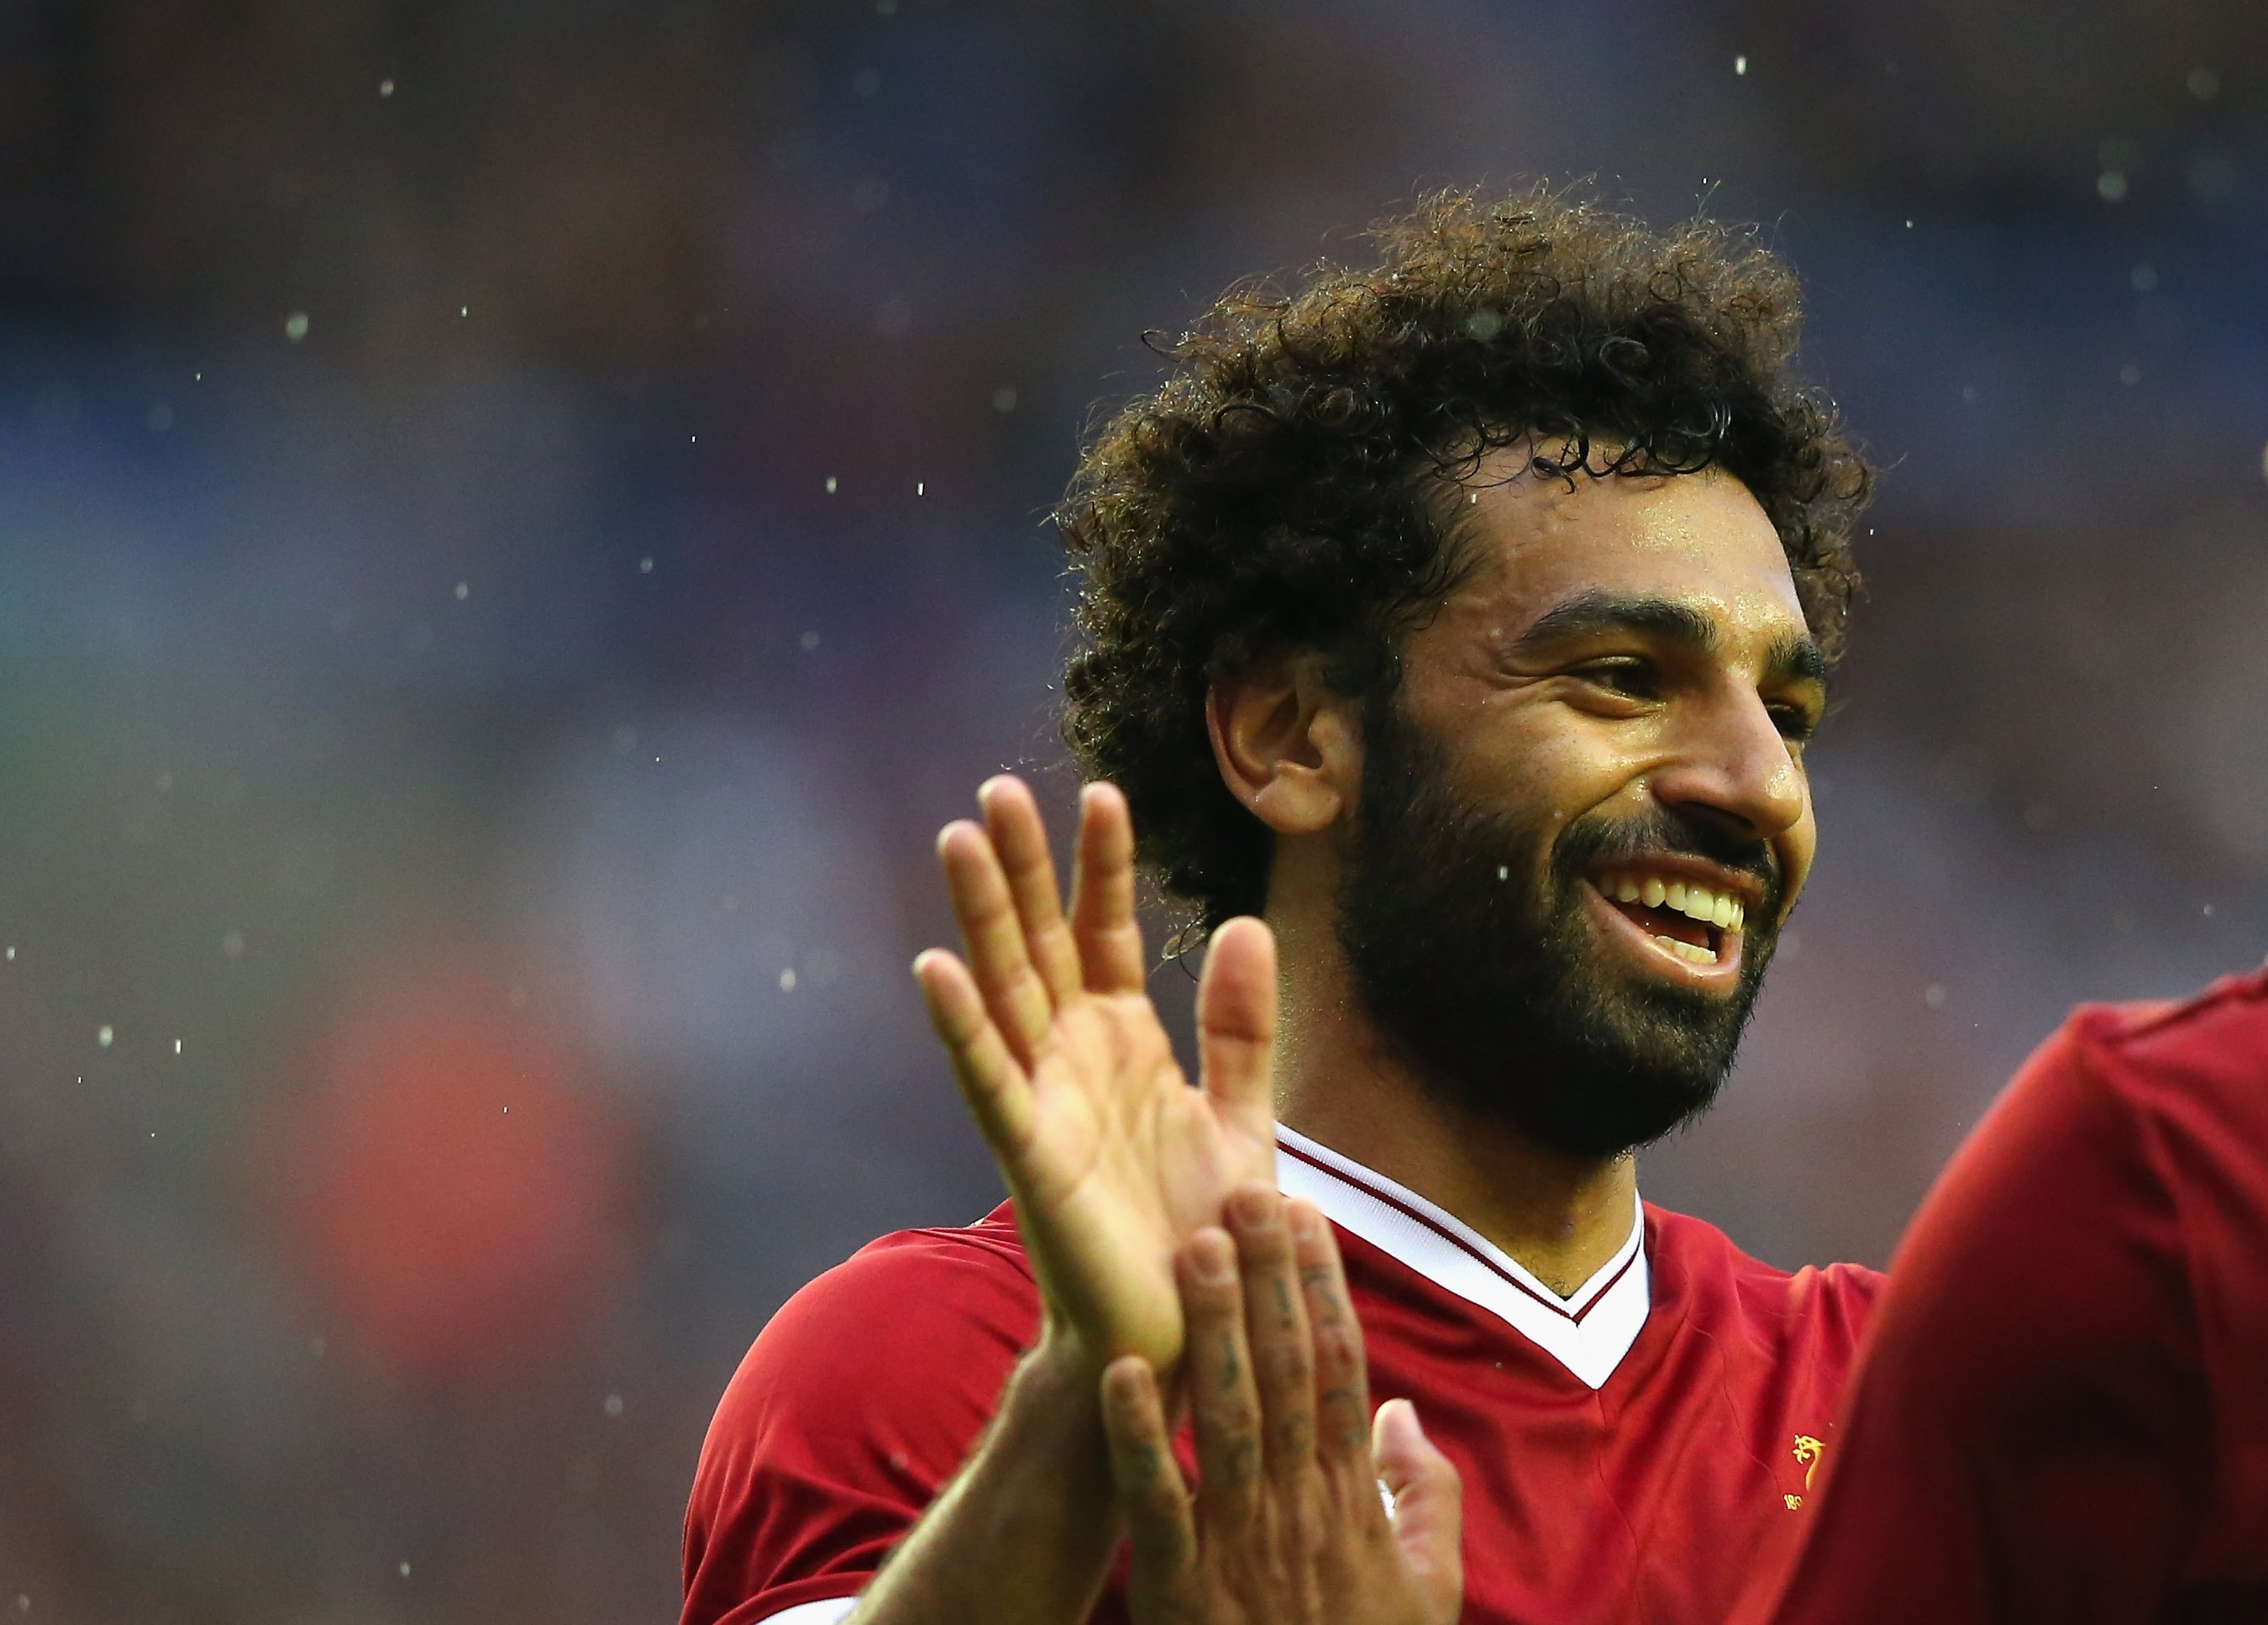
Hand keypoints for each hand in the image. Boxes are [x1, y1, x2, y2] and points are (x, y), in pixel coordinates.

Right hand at [914, 777, 1279, 1375]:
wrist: (1189, 1331)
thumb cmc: (1204, 1230)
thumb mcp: (1243, 1112)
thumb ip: (1241, 1023)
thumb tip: (1245, 923)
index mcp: (1123, 1042)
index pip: (1106, 932)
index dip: (1103, 866)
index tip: (1102, 792)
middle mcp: (1074, 1058)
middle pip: (1040, 942)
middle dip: (1020, 868)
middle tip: (998, 789)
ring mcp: (1046, 1100)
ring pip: (1005, 991)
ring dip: (978, 917)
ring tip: (957, 838)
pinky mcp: (1031, 1155)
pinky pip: (990, 1080)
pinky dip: (961, 1026)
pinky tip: (933, 967)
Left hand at [1099, 1188, 1463, 1624]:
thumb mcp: (1425, 1588)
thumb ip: (1425, 1497)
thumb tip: (1403, 1410)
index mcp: (1353, 1502)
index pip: (1341, 1373)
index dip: (1323, 1290)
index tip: (1305, 1218)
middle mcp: (1301, 1509)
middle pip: (1289, 1375)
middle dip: (1269, 1280)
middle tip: (1247, 1193)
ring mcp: (1241, 1545)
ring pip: (1229, 1418)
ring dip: (1212, 1329)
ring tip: (1192, 1248)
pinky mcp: (1180, 1586)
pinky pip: (1157, 1499)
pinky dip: (1138, 1435)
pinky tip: (1119, 1370)